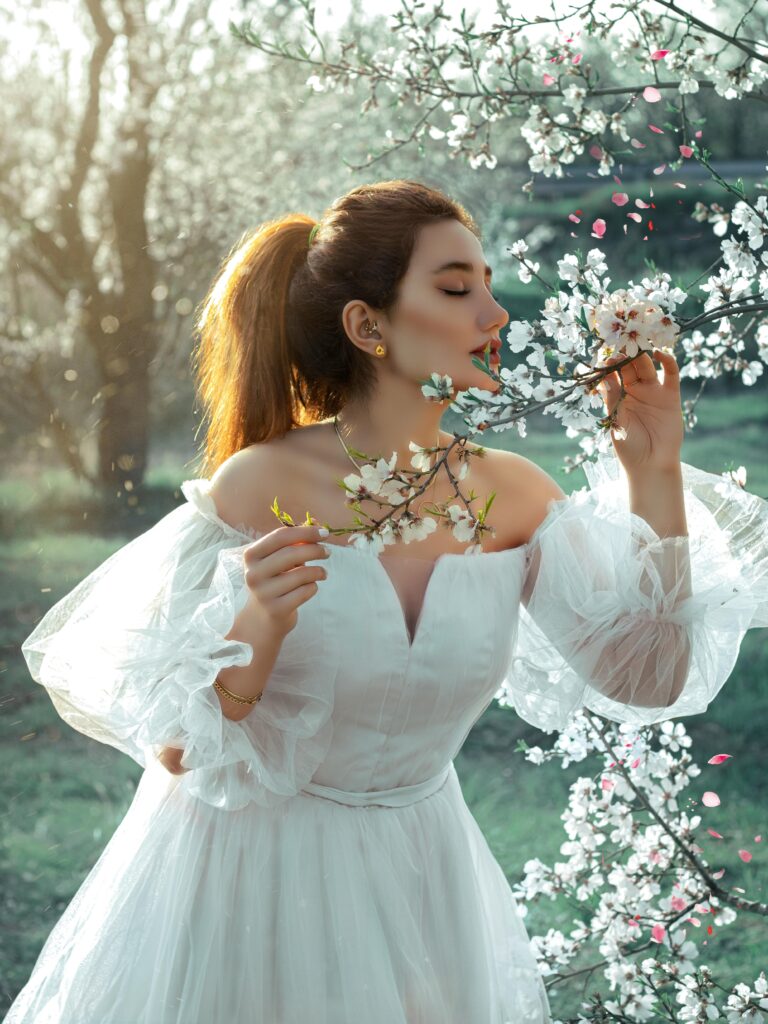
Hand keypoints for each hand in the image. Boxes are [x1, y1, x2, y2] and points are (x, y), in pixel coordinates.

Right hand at [242, 524, 330, 634]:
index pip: (281, 536)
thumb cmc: (274, 580)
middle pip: (292, 553)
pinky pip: (305, 592)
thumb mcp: (278, 559)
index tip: (324, 533)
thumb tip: (317, 524)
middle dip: (315, 550)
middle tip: (327, 552)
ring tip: (322, 573)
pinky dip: (313, 587)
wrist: (262, 617)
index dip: (305, 532)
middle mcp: (253, 573)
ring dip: (318, 571)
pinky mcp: (276, 609)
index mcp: (251, 555)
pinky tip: (310, 588)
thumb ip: (295, 542)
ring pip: (302, 574)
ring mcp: (263, 593)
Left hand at [597, 348, 683, 473]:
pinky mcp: (671, 395)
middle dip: (624, 353)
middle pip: (629, 366)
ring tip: (636, 344)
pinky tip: (659, 353)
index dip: (608, 363)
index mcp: (617, 396)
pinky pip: (671, 374)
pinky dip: (667, 361)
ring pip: (647, 366)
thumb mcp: (616, 419)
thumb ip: (613, 397)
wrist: (650, 464)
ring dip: (642, 354)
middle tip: (620, 341)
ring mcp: (653, 391)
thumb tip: (604, 374)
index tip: (602, 354)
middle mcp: (635, 390)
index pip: (612, 374)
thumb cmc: (628, 446)